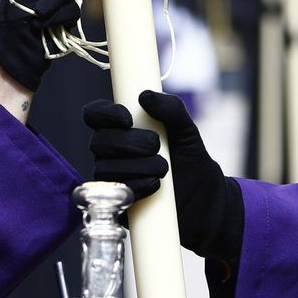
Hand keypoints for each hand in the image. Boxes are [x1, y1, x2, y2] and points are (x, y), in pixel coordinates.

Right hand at [84, 91, 244, 259]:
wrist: (202, 198)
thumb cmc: (189, 159)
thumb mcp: (187, 130)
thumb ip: (171, 109)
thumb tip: (145, 96)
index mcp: (121, 128)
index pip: (95, 114)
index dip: (104, 114)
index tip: (128, 119)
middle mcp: (110, 151)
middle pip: (99, 141)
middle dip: (129, 142)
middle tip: (156, 145)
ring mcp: (112, 177)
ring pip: (105, 168)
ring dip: (138, 166)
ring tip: (164, 168)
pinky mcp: (117, 201)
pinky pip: (115, 193)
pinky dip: (137, 186)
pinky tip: (155, 185)